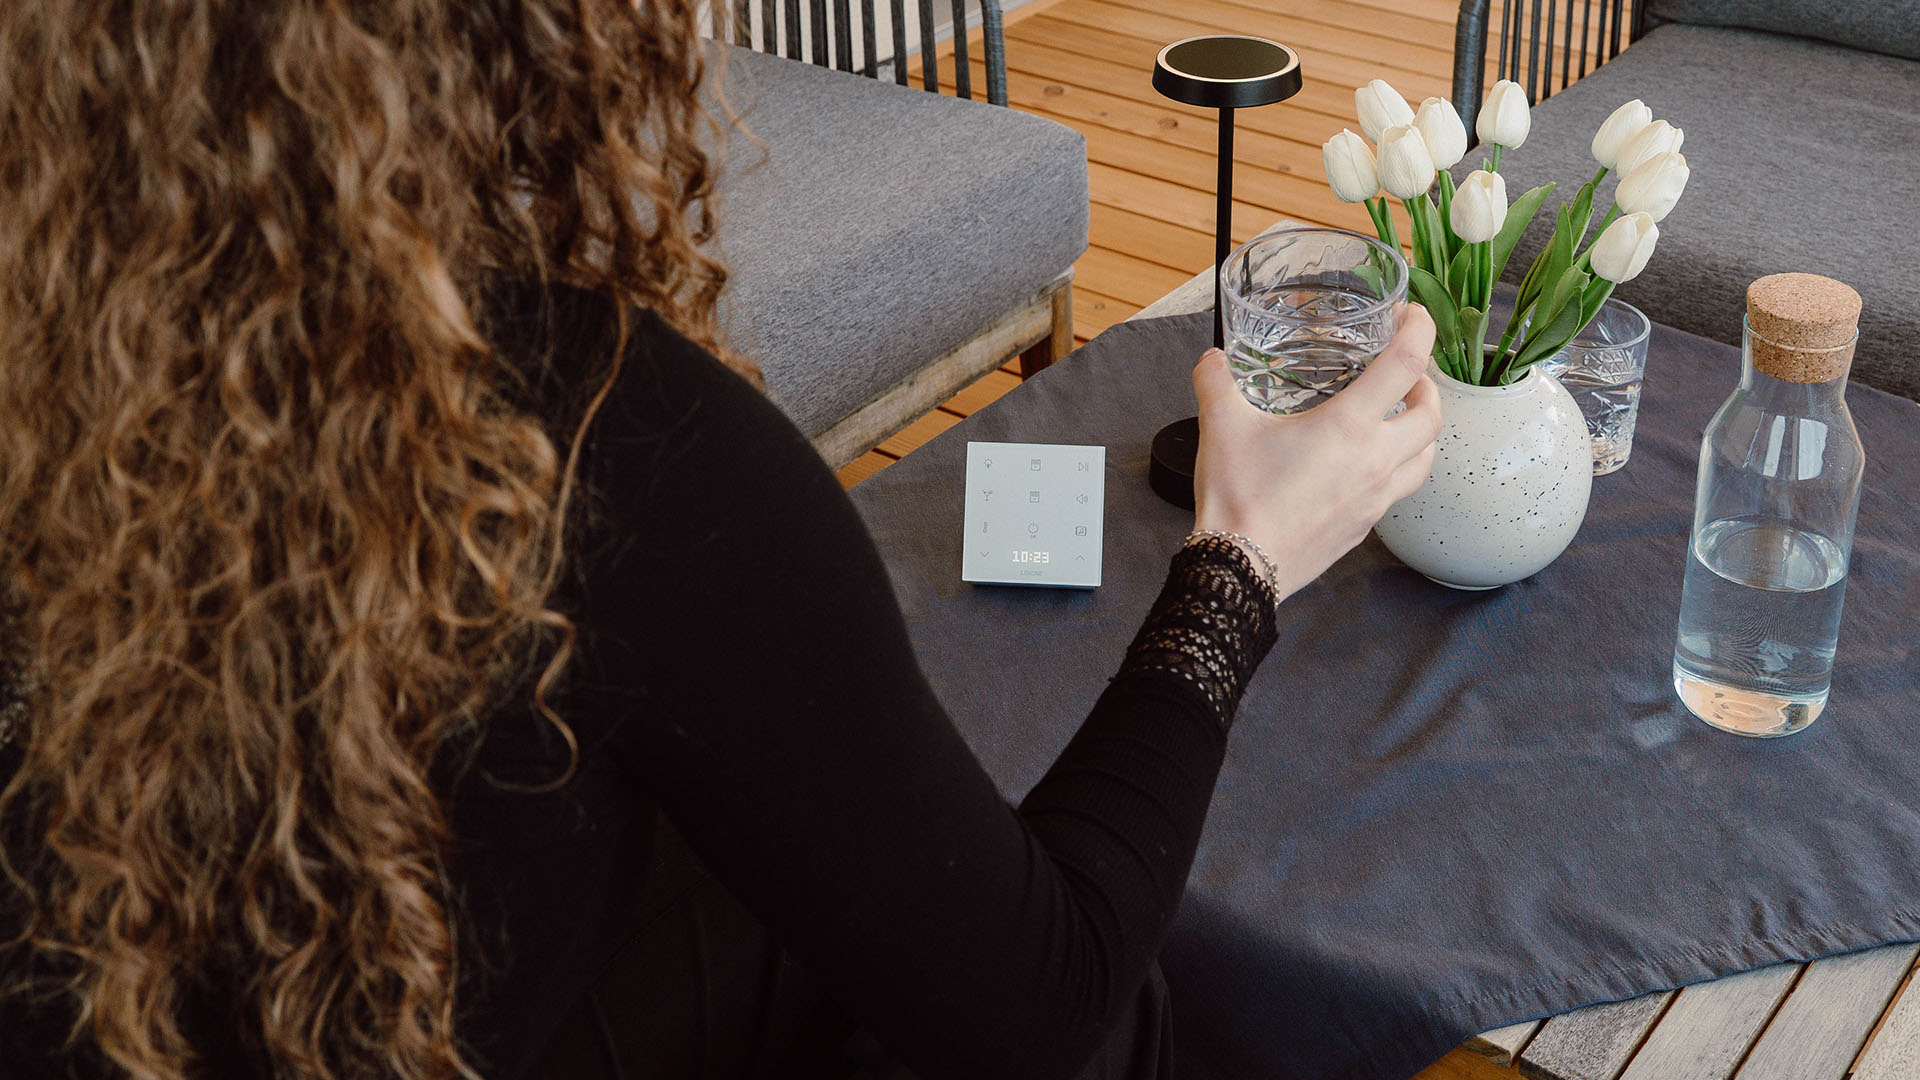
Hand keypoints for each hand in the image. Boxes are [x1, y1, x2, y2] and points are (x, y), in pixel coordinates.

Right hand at [1191, 304, 1440, 601]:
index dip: (1419, 331)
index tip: (1416, 317)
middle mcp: (1375, 461)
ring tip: (1398, 422)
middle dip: (1428, 388)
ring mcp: (1375, 499)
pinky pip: (1397, 493)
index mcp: (1349, 426)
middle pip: (1432, 416)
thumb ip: (1216, 383)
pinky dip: (1397, 471)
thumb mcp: (1221, 426)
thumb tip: (1211, 361)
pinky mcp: (1364, 527)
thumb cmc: (1239, 498)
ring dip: (1422, 434)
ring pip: (1426, 459)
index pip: (1406, 364)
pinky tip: (1366, 468)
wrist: (1241, 569)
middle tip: (1407, 376)